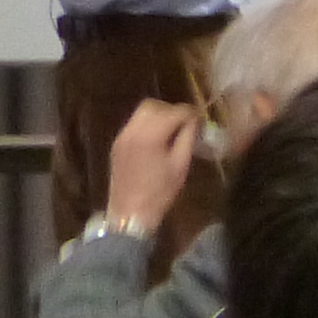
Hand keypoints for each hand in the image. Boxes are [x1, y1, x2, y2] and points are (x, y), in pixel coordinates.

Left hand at [104, 99, 200, 234]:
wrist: (130, 212)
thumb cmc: (160, 192)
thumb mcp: (180, 165)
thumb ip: (187, 138)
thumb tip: (194, 120)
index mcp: (150, 135)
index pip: (173, 111)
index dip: (190, 113)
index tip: (200, 120)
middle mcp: (132, 130)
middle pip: (152, 105)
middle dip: (171, 110)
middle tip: (186, 123)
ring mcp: (121, 136)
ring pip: (140, 113)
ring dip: (158, 115)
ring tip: (173, 131)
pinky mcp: (117, 143)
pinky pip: (133, 124)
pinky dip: (147, 125)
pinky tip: (158, 139)